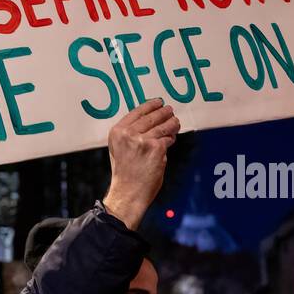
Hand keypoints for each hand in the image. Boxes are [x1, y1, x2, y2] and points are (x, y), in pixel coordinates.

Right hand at [101, 100, 180, 230]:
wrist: (128, 191)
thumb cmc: (125, 173)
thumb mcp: (119, 149)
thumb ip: (129, 135)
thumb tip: (148, 123)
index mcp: (117, 132)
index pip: (136, 112)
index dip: (150, 106)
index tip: (158, 102)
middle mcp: (129, 133)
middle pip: (151, 117)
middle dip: (163, 113)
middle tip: (170, 110)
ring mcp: (143, 140)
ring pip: (162, 127)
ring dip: (171, 123)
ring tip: (175, 122)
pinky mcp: (156, 148)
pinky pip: (167, 139)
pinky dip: (171, 138)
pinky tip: (172, 138)